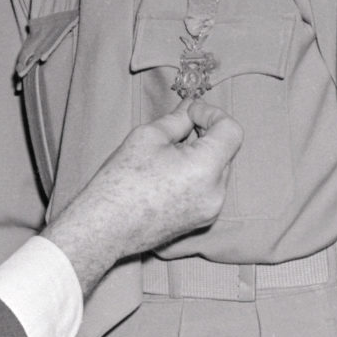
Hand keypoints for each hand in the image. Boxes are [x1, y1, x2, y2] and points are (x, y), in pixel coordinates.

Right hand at [44, 101, 243, 293]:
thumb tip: (190, 108)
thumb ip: (177, 120)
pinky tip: (169, 175)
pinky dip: (197, 175)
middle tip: (178, 130)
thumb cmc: (121, 181)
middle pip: (226, 150)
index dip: (212, 114)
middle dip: (206, 134)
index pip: (231, 131)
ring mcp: (211, 210)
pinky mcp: (202, 221)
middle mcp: (215, 192)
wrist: (105, 228)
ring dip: (202, 155)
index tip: (190, 114)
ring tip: (169, 156)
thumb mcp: (147, 137)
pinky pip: (209, 188)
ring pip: (218, 169)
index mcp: (205, 169)